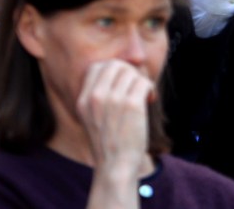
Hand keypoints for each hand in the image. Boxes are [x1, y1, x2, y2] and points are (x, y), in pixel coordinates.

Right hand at [77, 59, 153, 173]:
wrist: (115, 167)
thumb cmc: (109, 142)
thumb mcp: (92, 117)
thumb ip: (99, 95)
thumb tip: (120, 70)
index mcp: (84, 100)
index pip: (97, 67)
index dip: (113, 70)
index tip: (123, 83)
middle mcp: (96, 97)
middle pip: (115, 65)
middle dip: (129, 73)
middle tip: (136, 88)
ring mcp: (113, 100)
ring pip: (131, 72)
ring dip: (141, 81)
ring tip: (144, 96)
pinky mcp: (131, 106)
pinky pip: (144, 82)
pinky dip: (150, 88)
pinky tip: (150, 100)